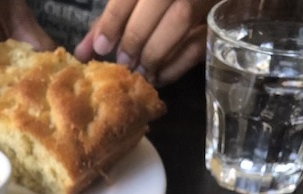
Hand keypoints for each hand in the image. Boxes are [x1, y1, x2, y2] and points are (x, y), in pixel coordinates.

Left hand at [73, 0, 215, 84]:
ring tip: (141, 72)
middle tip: (124, 63)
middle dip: (136, 37)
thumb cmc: (155, 6)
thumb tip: (82, 53)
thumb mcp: (135, 3)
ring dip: (156, 52)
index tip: (102, 47)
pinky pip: (199, 42)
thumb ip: (110, 21)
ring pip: (180, 19)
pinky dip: (177, 64)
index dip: (114, 20)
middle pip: (156, 2)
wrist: (220, 4)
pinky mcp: (216, 21)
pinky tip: (159, 77)